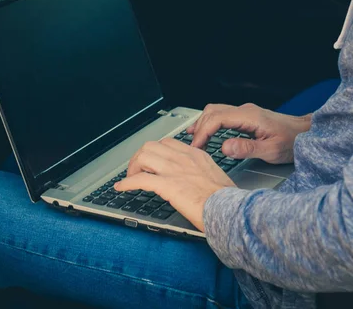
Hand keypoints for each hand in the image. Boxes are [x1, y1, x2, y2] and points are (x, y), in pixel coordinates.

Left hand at [114, 138, 235, 231]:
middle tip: (137, 169)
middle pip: (152, 146)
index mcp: (196, 155)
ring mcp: (175, 170)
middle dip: (140, 157)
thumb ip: (201, 174)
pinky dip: (127, 183)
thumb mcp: (215, 177)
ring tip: (129, 178)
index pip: (168, 143)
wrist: (231, 209)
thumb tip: (193, 181)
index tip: (150, 161)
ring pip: (143, 157)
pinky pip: (140, 179)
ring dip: (132, 167)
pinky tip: (121, 187)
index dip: (155, 152)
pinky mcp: (168, 185)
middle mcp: (184, 159)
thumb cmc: (226, 199)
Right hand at [188, 103, 311, 163]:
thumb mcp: (271, 150)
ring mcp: (246, 112)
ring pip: (216, 111)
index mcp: (250, 116)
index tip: (196, 147)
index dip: (203, 133)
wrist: (307, 134)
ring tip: (193, 139)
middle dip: (199, 128)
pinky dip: (210, 123)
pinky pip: (222, 115)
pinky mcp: (247, 117)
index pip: (217, 119)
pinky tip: (204, 131)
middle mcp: (246, 111)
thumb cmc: (293, 141)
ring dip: (203, 124)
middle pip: (213, 112)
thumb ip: (247, 149)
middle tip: (193, 147)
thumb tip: (224, 147)